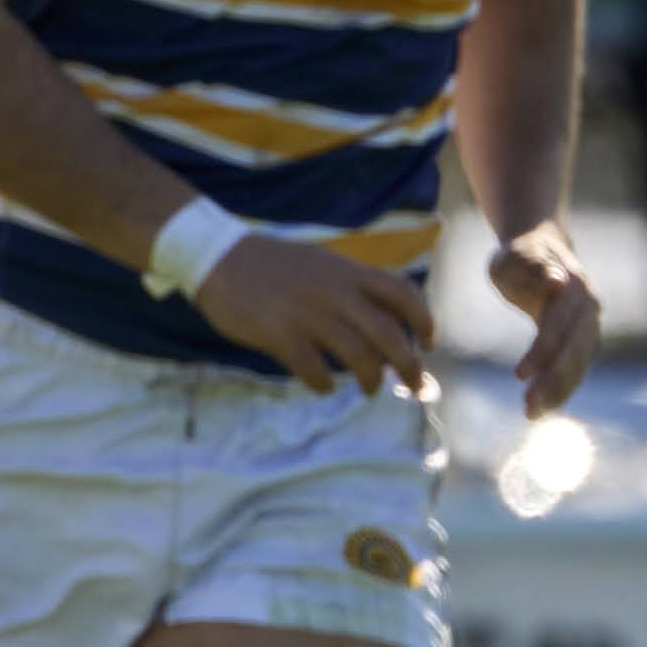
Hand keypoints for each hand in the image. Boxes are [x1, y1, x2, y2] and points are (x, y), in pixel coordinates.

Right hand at [193, 235, 433, 395]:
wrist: (218, 257)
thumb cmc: (271, 265)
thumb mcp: (321, 263)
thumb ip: (351, 286)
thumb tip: (383, 320)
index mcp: (347, 272)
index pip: (403, 294)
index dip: (424, 321)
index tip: (429, 344)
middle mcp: (335, 293)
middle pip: (389, 335)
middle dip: (409, 367)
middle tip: (414, 387)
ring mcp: (308, 314)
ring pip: (358, 357)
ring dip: (370, 380)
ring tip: (369, 389)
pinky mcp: (280, 334)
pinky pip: (314, 371)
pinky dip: (324, 385)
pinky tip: (323, 386)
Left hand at [482, 219, 600, 416]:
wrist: (542, 247)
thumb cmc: (521, 254)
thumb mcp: (518, 256)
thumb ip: (535, 268)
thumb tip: (556, 281)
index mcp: (573, 287)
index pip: (558, 324)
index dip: (542, 350)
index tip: (519, 375)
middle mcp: (588, 309)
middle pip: (574, 350)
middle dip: (554, 381)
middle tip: (529, 408)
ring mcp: (589, 325)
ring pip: (579, 363)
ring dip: (559, 391)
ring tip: (533, 415)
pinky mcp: (584, 338)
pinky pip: (576, 367)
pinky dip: (562, 387)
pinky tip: (544, 408)